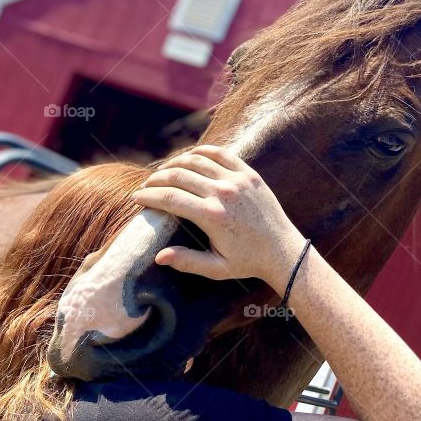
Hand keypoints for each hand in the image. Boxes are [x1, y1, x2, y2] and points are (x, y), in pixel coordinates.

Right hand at [131, 145, 303, 289]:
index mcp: (212, 216)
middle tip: (147, 185)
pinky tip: (189, 157)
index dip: (149, 196)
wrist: (283, 251)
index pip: (169, 198)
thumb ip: (187, 261)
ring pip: (196, 160)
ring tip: (164, 172)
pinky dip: (201, 151)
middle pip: (178, 175)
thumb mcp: (216, 268)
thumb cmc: (248, 262)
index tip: (137, 198)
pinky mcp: (249, 173)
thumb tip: (158, 257)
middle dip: (156, 179)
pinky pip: (220, 154)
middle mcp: (223, 193)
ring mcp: (237, 180)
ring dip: (175, 163)